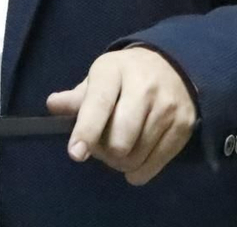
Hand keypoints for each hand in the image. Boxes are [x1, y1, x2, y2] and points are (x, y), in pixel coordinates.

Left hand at [45, 47, 197, 185]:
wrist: (174, 65)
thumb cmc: (126, 75)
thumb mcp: (100, 77)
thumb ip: (77, 97)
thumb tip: (53, 105)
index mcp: (114, 71)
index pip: (99, 104)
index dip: (87, 130)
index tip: (76, 153)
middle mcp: (144, 87)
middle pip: (119, 139)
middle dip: (105, 151)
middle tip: (102, 144)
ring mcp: (167, 107)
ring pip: (136, 155)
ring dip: (122, 162)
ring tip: (121, 147)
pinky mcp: (184, 126)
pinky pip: (155, 163)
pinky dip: (140, 171)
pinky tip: (135, 161)